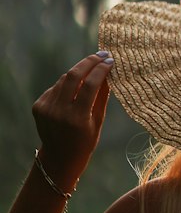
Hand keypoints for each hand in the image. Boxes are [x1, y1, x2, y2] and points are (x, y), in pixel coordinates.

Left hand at [31, 52, 113, 190]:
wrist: (60, 157)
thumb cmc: (85, 141)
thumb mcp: (98, 121)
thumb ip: (102, 96)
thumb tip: (109, 73)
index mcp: (78, 118)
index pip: (91, 85)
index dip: (101, 70)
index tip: (111, 61)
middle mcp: (59, 111)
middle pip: (73, 75)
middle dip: (89, 62)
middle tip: (101, 55)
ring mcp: (46, 108)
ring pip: (64, 80)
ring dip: (79, 72)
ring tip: (91, 69)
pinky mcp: (38, 106)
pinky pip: (55, 88)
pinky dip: (67, 85)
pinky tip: (75, 89)